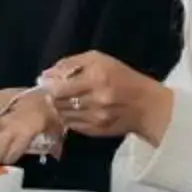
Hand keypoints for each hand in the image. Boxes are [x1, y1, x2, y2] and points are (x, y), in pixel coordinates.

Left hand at [39, 51, 169, 141]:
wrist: (146, 106)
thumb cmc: (122, 77)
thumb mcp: (99, 60)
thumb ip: (70, 64)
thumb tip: (45, 75)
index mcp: (95, 78)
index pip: (59, 87)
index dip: (49, 86)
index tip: (47, 83)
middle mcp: (94, 100)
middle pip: (58, 102)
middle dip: (53, 97)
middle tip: (56, 92)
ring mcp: (95, 118)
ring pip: (63, 115)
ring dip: (60, 108)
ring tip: (69, 100)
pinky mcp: (95, 131)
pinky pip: (71, 125)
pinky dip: (69, 118)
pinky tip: (76, 111)